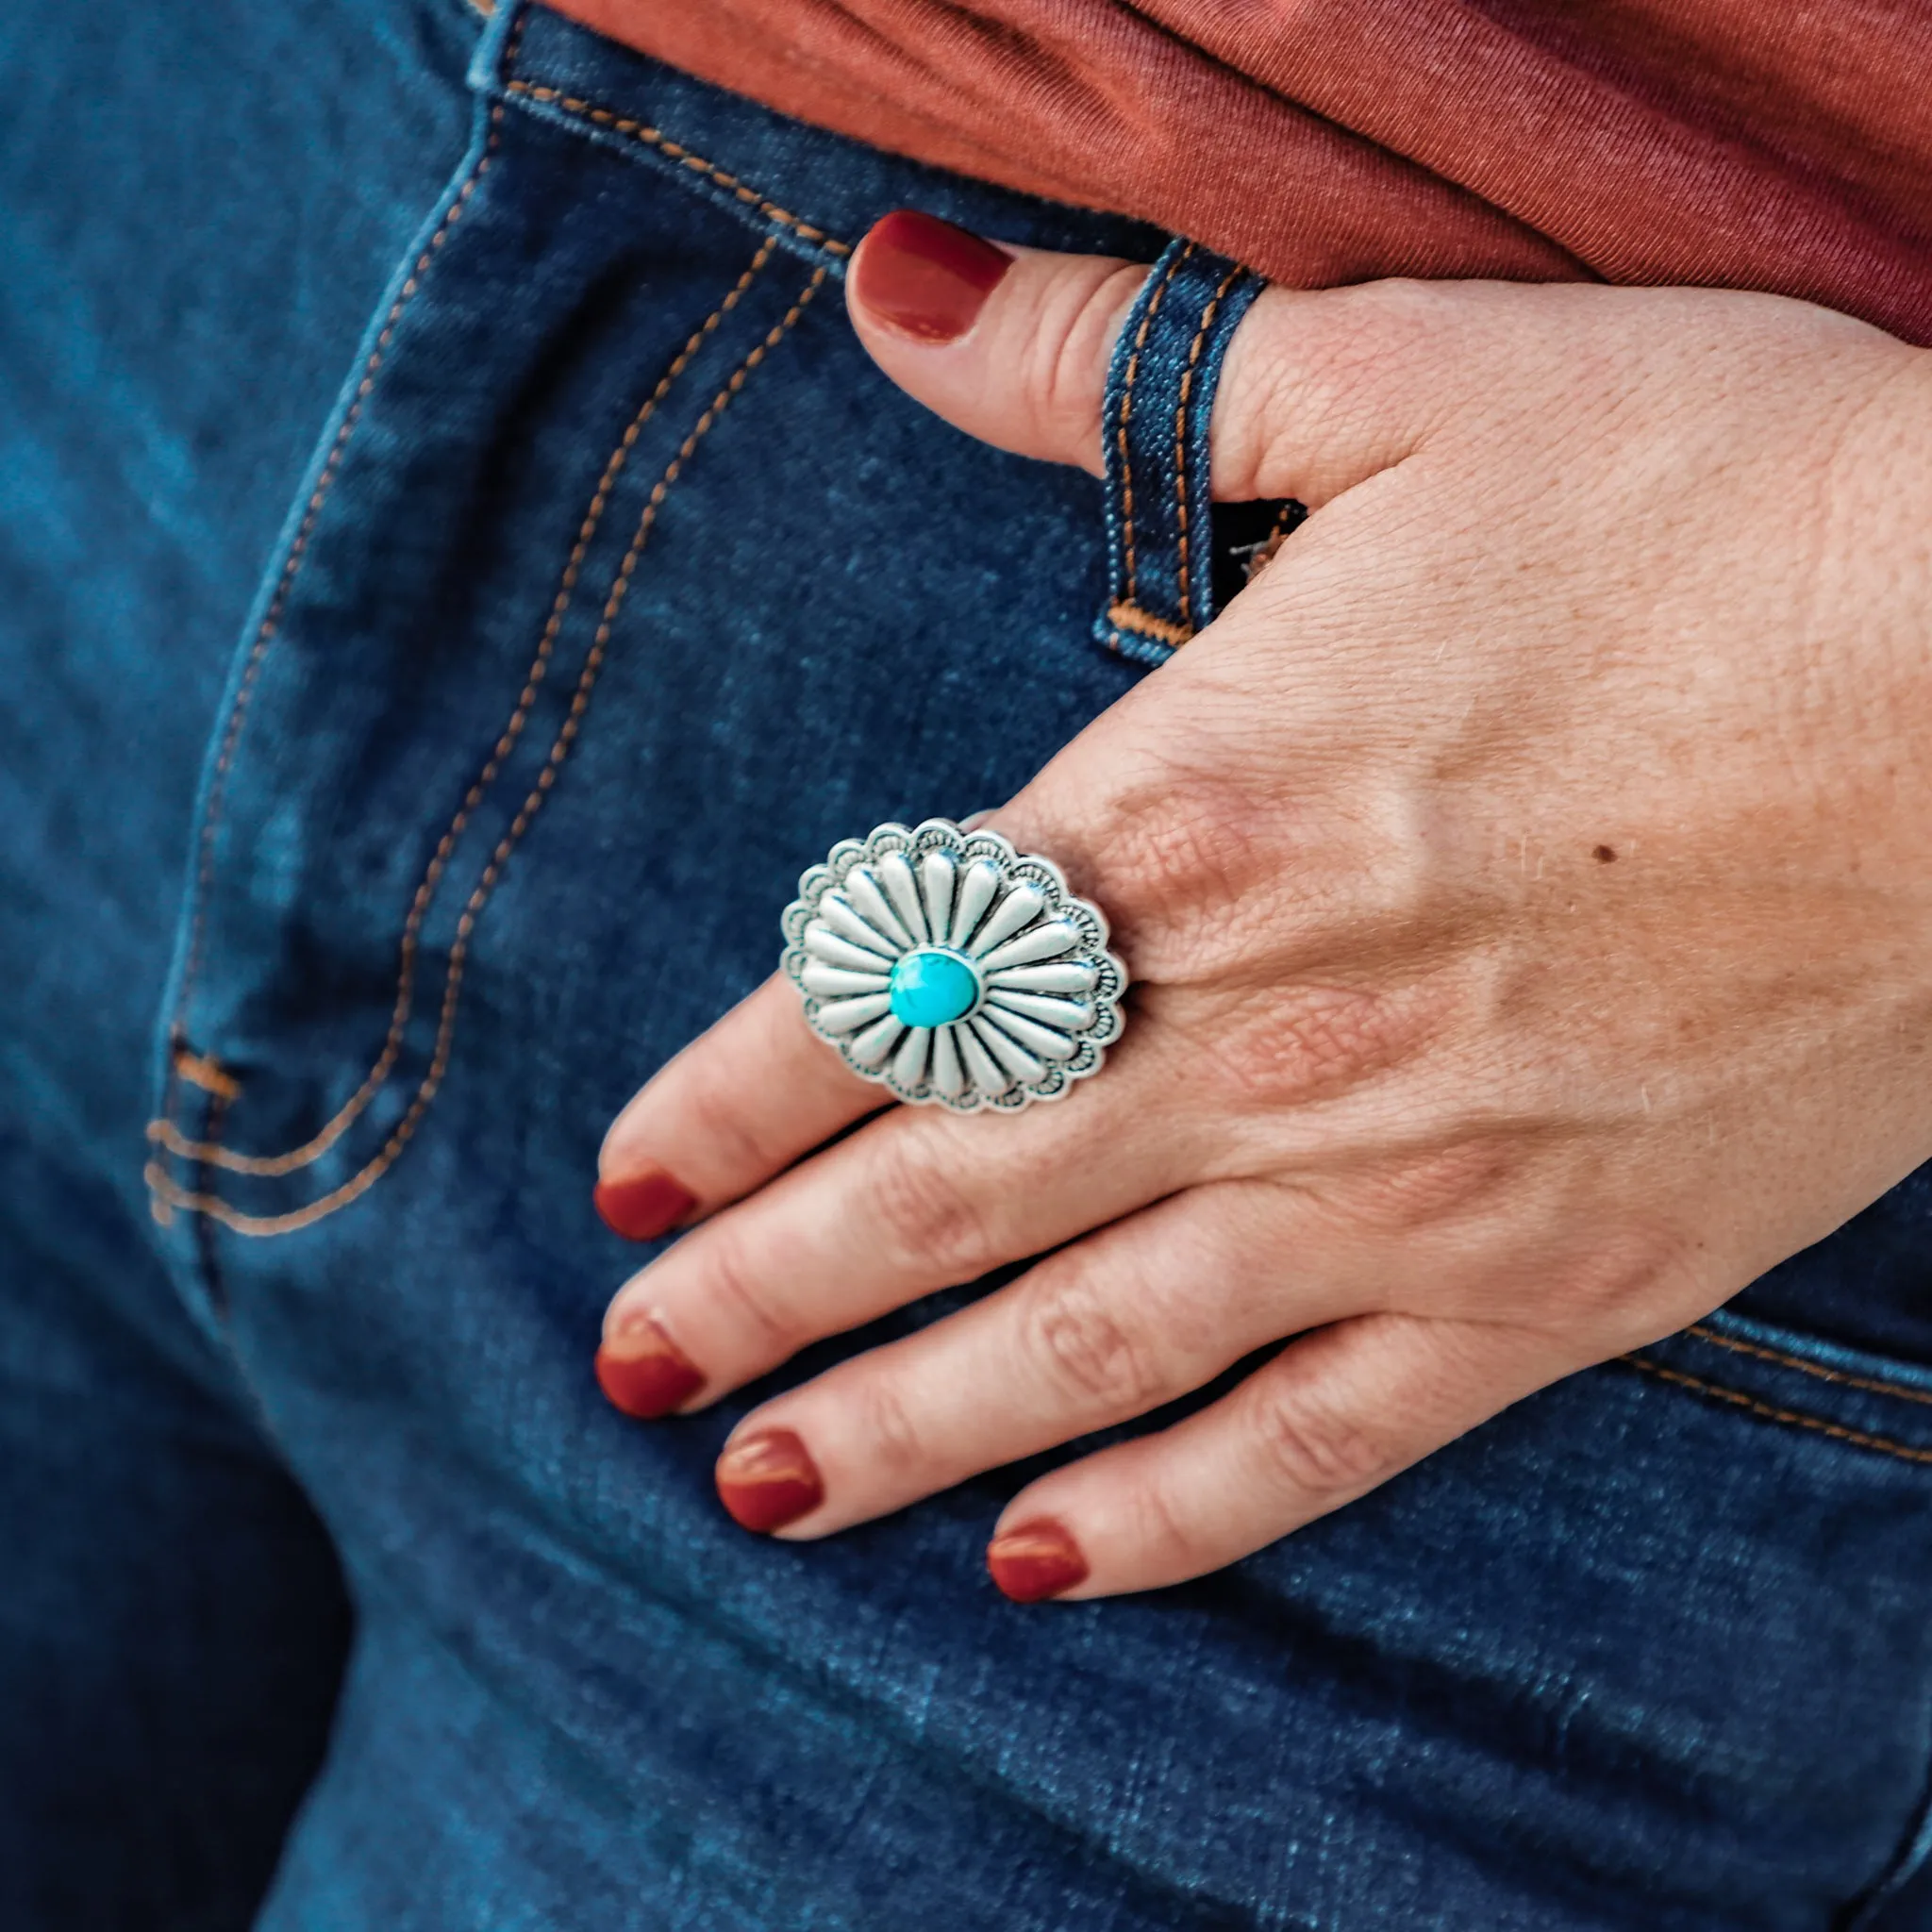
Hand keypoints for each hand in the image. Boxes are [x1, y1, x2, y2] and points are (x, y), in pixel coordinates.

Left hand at [592, 211, 1931, 1600]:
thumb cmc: (1735, 512)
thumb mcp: (1410, 382)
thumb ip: (1108, 369)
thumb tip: (890, 288)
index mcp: (1198, 813)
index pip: (890, 992)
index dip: (734, 1098)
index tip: (626, 1180)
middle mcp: (1263, 1032)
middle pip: (942, 1198)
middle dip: (763, 1292)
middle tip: (625, 1367)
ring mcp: (1405, 1186)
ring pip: (1086, 1349)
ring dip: (897, 1427)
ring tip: (758, 1487)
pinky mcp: (1550, 1287)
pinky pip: (1319, 1441)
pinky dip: (1173, 1514)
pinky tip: (1047, 1559)